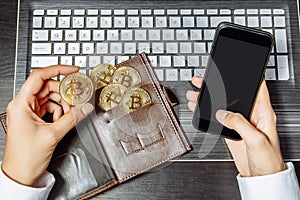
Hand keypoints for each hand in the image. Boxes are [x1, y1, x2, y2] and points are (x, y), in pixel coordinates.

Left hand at [2, 65, 93, 185]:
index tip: (72, 70)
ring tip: (71, 112)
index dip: (58, 70)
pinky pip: (50, 108)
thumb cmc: (25, 157)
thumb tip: (84, 107)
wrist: (20, 174)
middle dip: (64, 92)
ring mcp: (28, 112)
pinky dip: (59, 111)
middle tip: (77, 97)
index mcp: (21, 104)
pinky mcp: (34, 119)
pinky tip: (64, 119)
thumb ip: (71, 118)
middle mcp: (23, 105)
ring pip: (50, 98)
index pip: (39, 76)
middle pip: (47, 87)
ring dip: (63, 103)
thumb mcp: (52, 134)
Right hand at [187, 76, 284, 176]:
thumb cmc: (268, 160)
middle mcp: (251, 116)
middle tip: (205, 80)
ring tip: (197, 93)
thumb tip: (223, 113)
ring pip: (223, 106)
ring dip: (210, 99)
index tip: (237, 70)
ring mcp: (240, 124)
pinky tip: (200, 108)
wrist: (260, 178)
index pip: (258, 89)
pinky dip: (208, 112)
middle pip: (235, 95)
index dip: (248, 78)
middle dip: (220, 86)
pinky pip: (218, 119)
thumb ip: (239, 123)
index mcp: (263, 114)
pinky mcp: (231, 132)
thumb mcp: (256, 139)